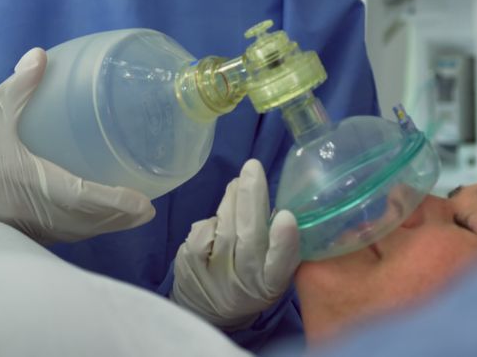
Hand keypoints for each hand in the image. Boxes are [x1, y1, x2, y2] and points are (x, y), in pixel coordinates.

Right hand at [0, 48, 155, 243]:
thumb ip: (18, 85)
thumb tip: (41, 56)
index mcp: (24, 181)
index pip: (80, 197)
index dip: (115, 203)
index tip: (144, 204)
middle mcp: (27, 212)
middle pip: (84, 224)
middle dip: (118, 219)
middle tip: (146, 209)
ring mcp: (20, 227)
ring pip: (71, 234)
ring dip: (101, 227)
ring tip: (126, 214)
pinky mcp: (12, 233)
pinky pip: (55, 236)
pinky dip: (78, 229)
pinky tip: (89, 218)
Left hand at [171, 159, 299, 330]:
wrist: (206, 309)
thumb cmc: (248, 280)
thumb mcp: (271, 271)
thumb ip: (278, 244)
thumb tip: (280, 200)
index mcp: (272, 283)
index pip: (282, 264)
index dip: (284, 242)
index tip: (286, 216)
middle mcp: (245, 282)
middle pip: (249, 237)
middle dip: (252, 199)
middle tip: (253, 167)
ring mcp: (214, 274)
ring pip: (224, 227)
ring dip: (232, 199)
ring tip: (240, 182)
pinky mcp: (190, 264)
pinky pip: (203, 230)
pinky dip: (214, 217)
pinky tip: (221, 217)